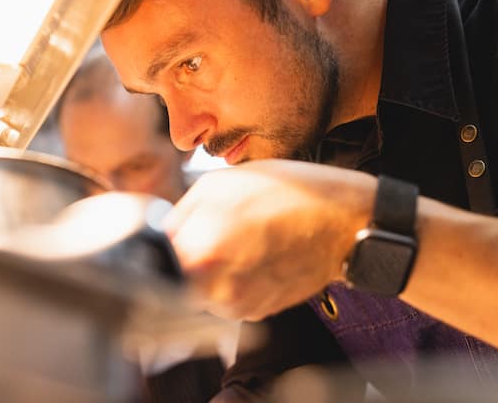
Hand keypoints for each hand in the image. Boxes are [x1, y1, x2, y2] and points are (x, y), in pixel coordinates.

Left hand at [163, 159, 376, 319]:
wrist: (344, 222)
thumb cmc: (287, 193)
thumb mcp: (221, 183)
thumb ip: (179, 214)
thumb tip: (155, 234)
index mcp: (201, 252)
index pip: (153, 260)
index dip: (158, 243)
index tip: (168, 231)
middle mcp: (217, 290)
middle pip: (175, 279)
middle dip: (184, 256)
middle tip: (209, 229)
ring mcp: (240, 306)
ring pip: (201, 291)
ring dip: (209, 269)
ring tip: (240, 239)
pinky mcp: (259, 313)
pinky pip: (229, 297)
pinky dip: (234, 278)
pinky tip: (256, 253)